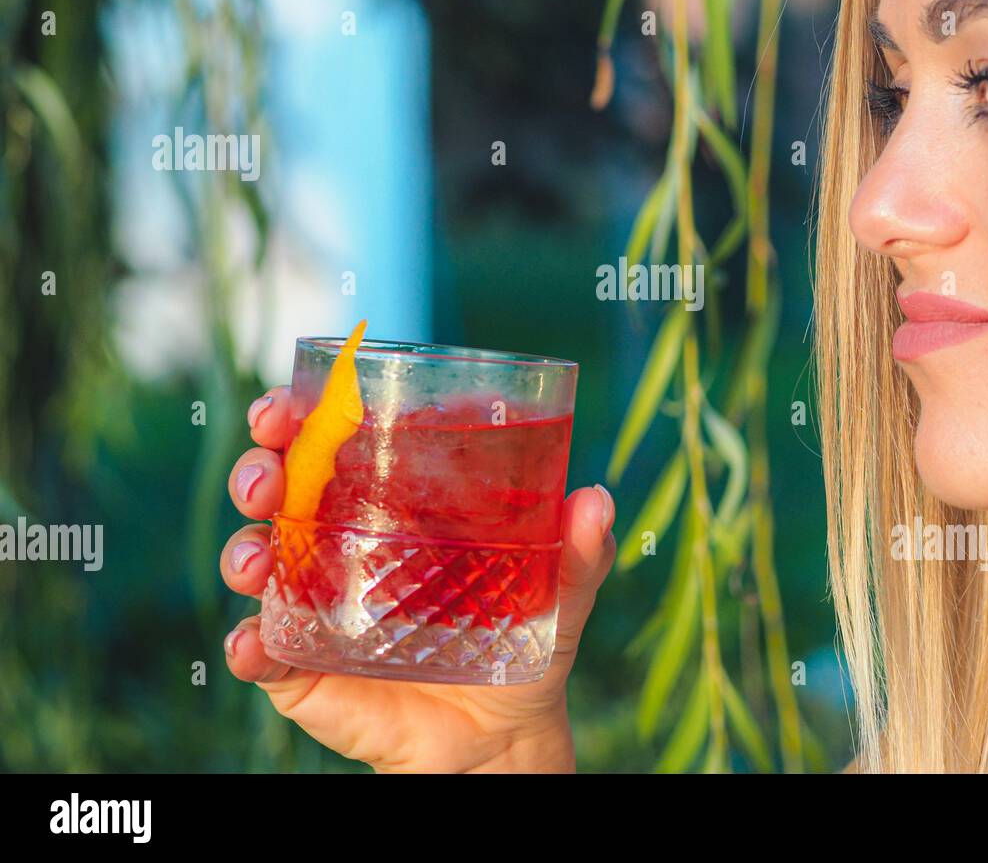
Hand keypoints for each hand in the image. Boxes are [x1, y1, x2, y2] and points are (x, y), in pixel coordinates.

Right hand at [221, 387, 614, 772]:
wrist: (501, 736)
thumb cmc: (520, 642)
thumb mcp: (559, 592)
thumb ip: (579, 550)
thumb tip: (595, 499)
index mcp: (389, 505)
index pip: (332, 442)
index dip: (302, 413)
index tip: (296, 400)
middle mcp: (340, 544)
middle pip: (278, 488)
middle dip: (259, 466)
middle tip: (267, 471)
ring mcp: (315, 606)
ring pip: (255, 561)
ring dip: (242, 550)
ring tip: (257, 557)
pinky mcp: (303, 668)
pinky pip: (261, 654)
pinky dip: (249, 647)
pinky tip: (255, 643)